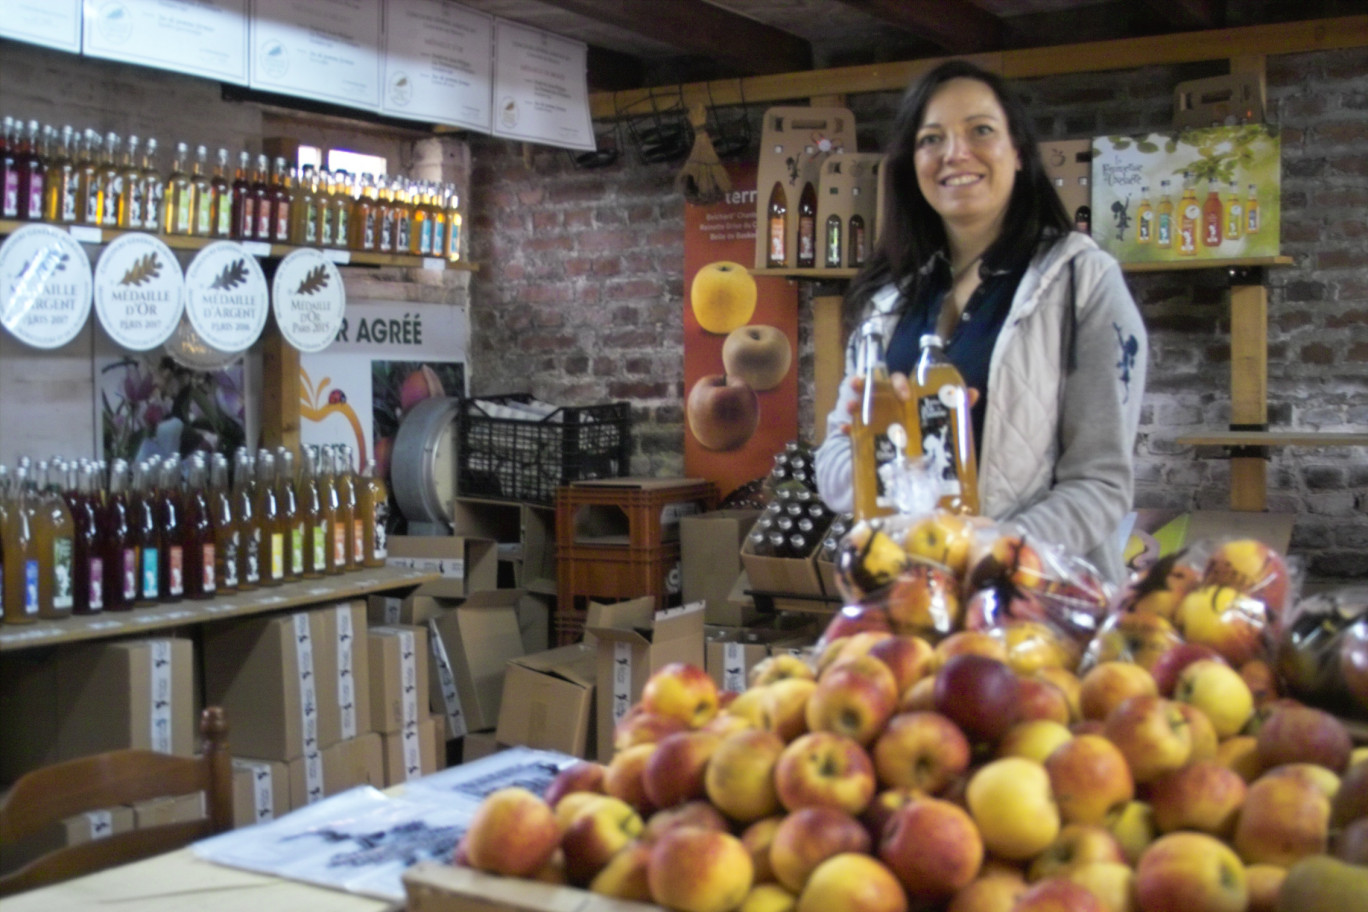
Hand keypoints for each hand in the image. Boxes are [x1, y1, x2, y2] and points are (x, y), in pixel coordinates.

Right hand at [838, 379, 979, 433]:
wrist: (899, 472)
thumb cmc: (920, 443)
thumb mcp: (938, 428)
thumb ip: (954, 409)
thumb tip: (973, 393)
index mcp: (905, 401)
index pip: (900, 383)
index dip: (900, 383)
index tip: (904, 393)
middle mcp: (887, 406)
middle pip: (875, 390)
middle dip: (870, 386)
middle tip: (870, 391)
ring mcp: (872, 421)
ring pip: (860, 405)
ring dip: (855, 402)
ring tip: (851, 406)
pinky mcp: (861, 438)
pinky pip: (851, 430)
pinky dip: (847, 429)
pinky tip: (845, 431)